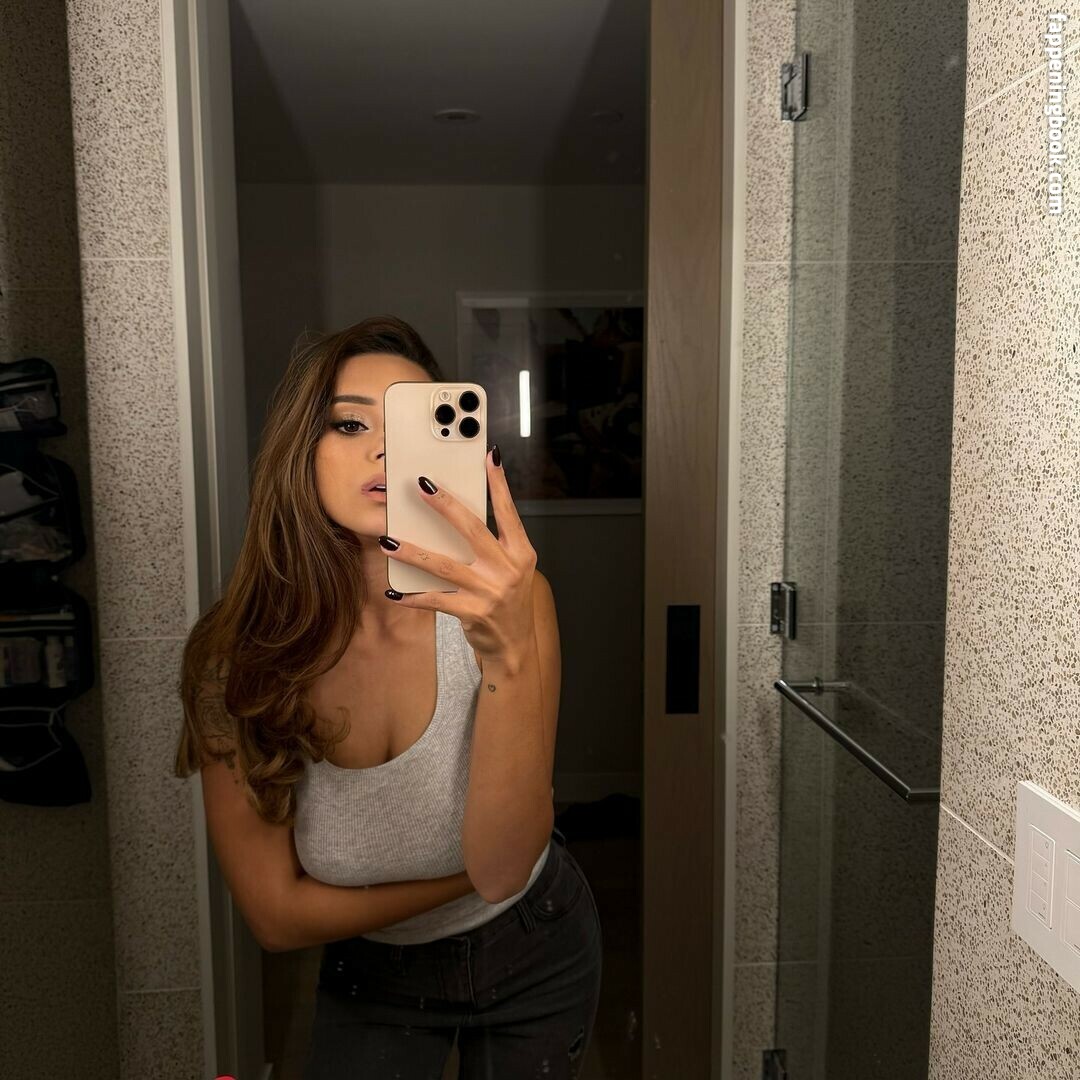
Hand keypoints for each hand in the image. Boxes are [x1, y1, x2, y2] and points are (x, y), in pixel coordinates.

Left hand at [378, 445, 536, 666]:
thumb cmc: (508, 602)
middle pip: (472, 530)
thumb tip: (457, 515)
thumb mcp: (512, 569)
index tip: (489, 457)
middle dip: (445, 506)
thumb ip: (493, 545)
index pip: (509, 512)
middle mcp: (508, 569)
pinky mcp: (472, 612)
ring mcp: (490, 591)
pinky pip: (435, 600)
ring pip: (444, 565)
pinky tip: (394, 593)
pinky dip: (412, 597)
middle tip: (423, 487)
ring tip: (389, 541)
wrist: (515, 646)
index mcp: (520, 553)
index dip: (500, 484)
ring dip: (413, 552)